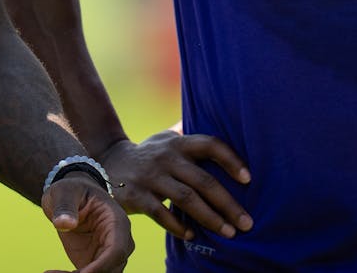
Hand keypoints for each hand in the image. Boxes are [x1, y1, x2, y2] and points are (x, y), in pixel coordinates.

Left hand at [41, 176, 132, 272]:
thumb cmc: (71, 190)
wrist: (70, 198)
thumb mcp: (65, 192)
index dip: (102, 266)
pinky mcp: (95, 263)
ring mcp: (107, 254)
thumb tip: (64, 224)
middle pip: (112, 269)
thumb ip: (65, 206)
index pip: (117, 250)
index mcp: (117, 222)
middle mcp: (118, 242)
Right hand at [101, 128, 251, 240]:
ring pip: (186, 199)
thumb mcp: (168, 138)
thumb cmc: (150, 153)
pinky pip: (161, 214)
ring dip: (210, 218)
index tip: (249, 179)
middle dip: (228, 204)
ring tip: (228, 233)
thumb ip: (192, 137)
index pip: (210, 145)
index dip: (230, 160)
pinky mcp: (136, 195)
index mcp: (178, 143)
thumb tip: (223, 120)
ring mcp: (151, 176)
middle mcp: (166, 157)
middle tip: (247, 223)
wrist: (108, 162)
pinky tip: (193, 235)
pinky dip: (179, 226)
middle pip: (203, 181)